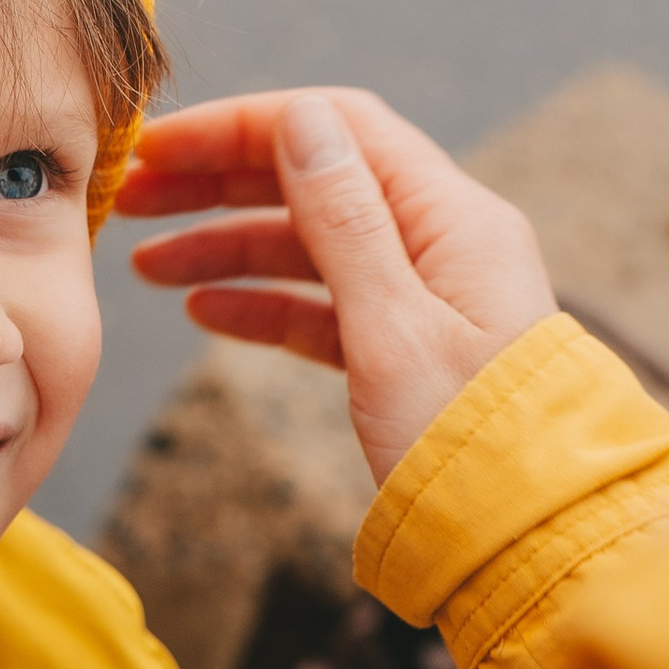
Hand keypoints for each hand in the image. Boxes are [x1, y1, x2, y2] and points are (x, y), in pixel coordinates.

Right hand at [119, 89, 556, 489]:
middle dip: (222, 182)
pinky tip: (206, 312)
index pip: (338, 129)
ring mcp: (429, 297)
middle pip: (317, 180)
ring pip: (313, 246)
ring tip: (146, 266)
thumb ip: (344, 220)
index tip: (161, 146)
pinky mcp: (411, 351)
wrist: (536, 548)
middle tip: (133, 197)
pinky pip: (327, 306)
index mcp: (454, 217)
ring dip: (230, 246)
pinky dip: (266, 303)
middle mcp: (445, 242)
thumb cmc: (477, 446)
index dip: (243, 127)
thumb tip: (300, 119)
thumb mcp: (394, 329)